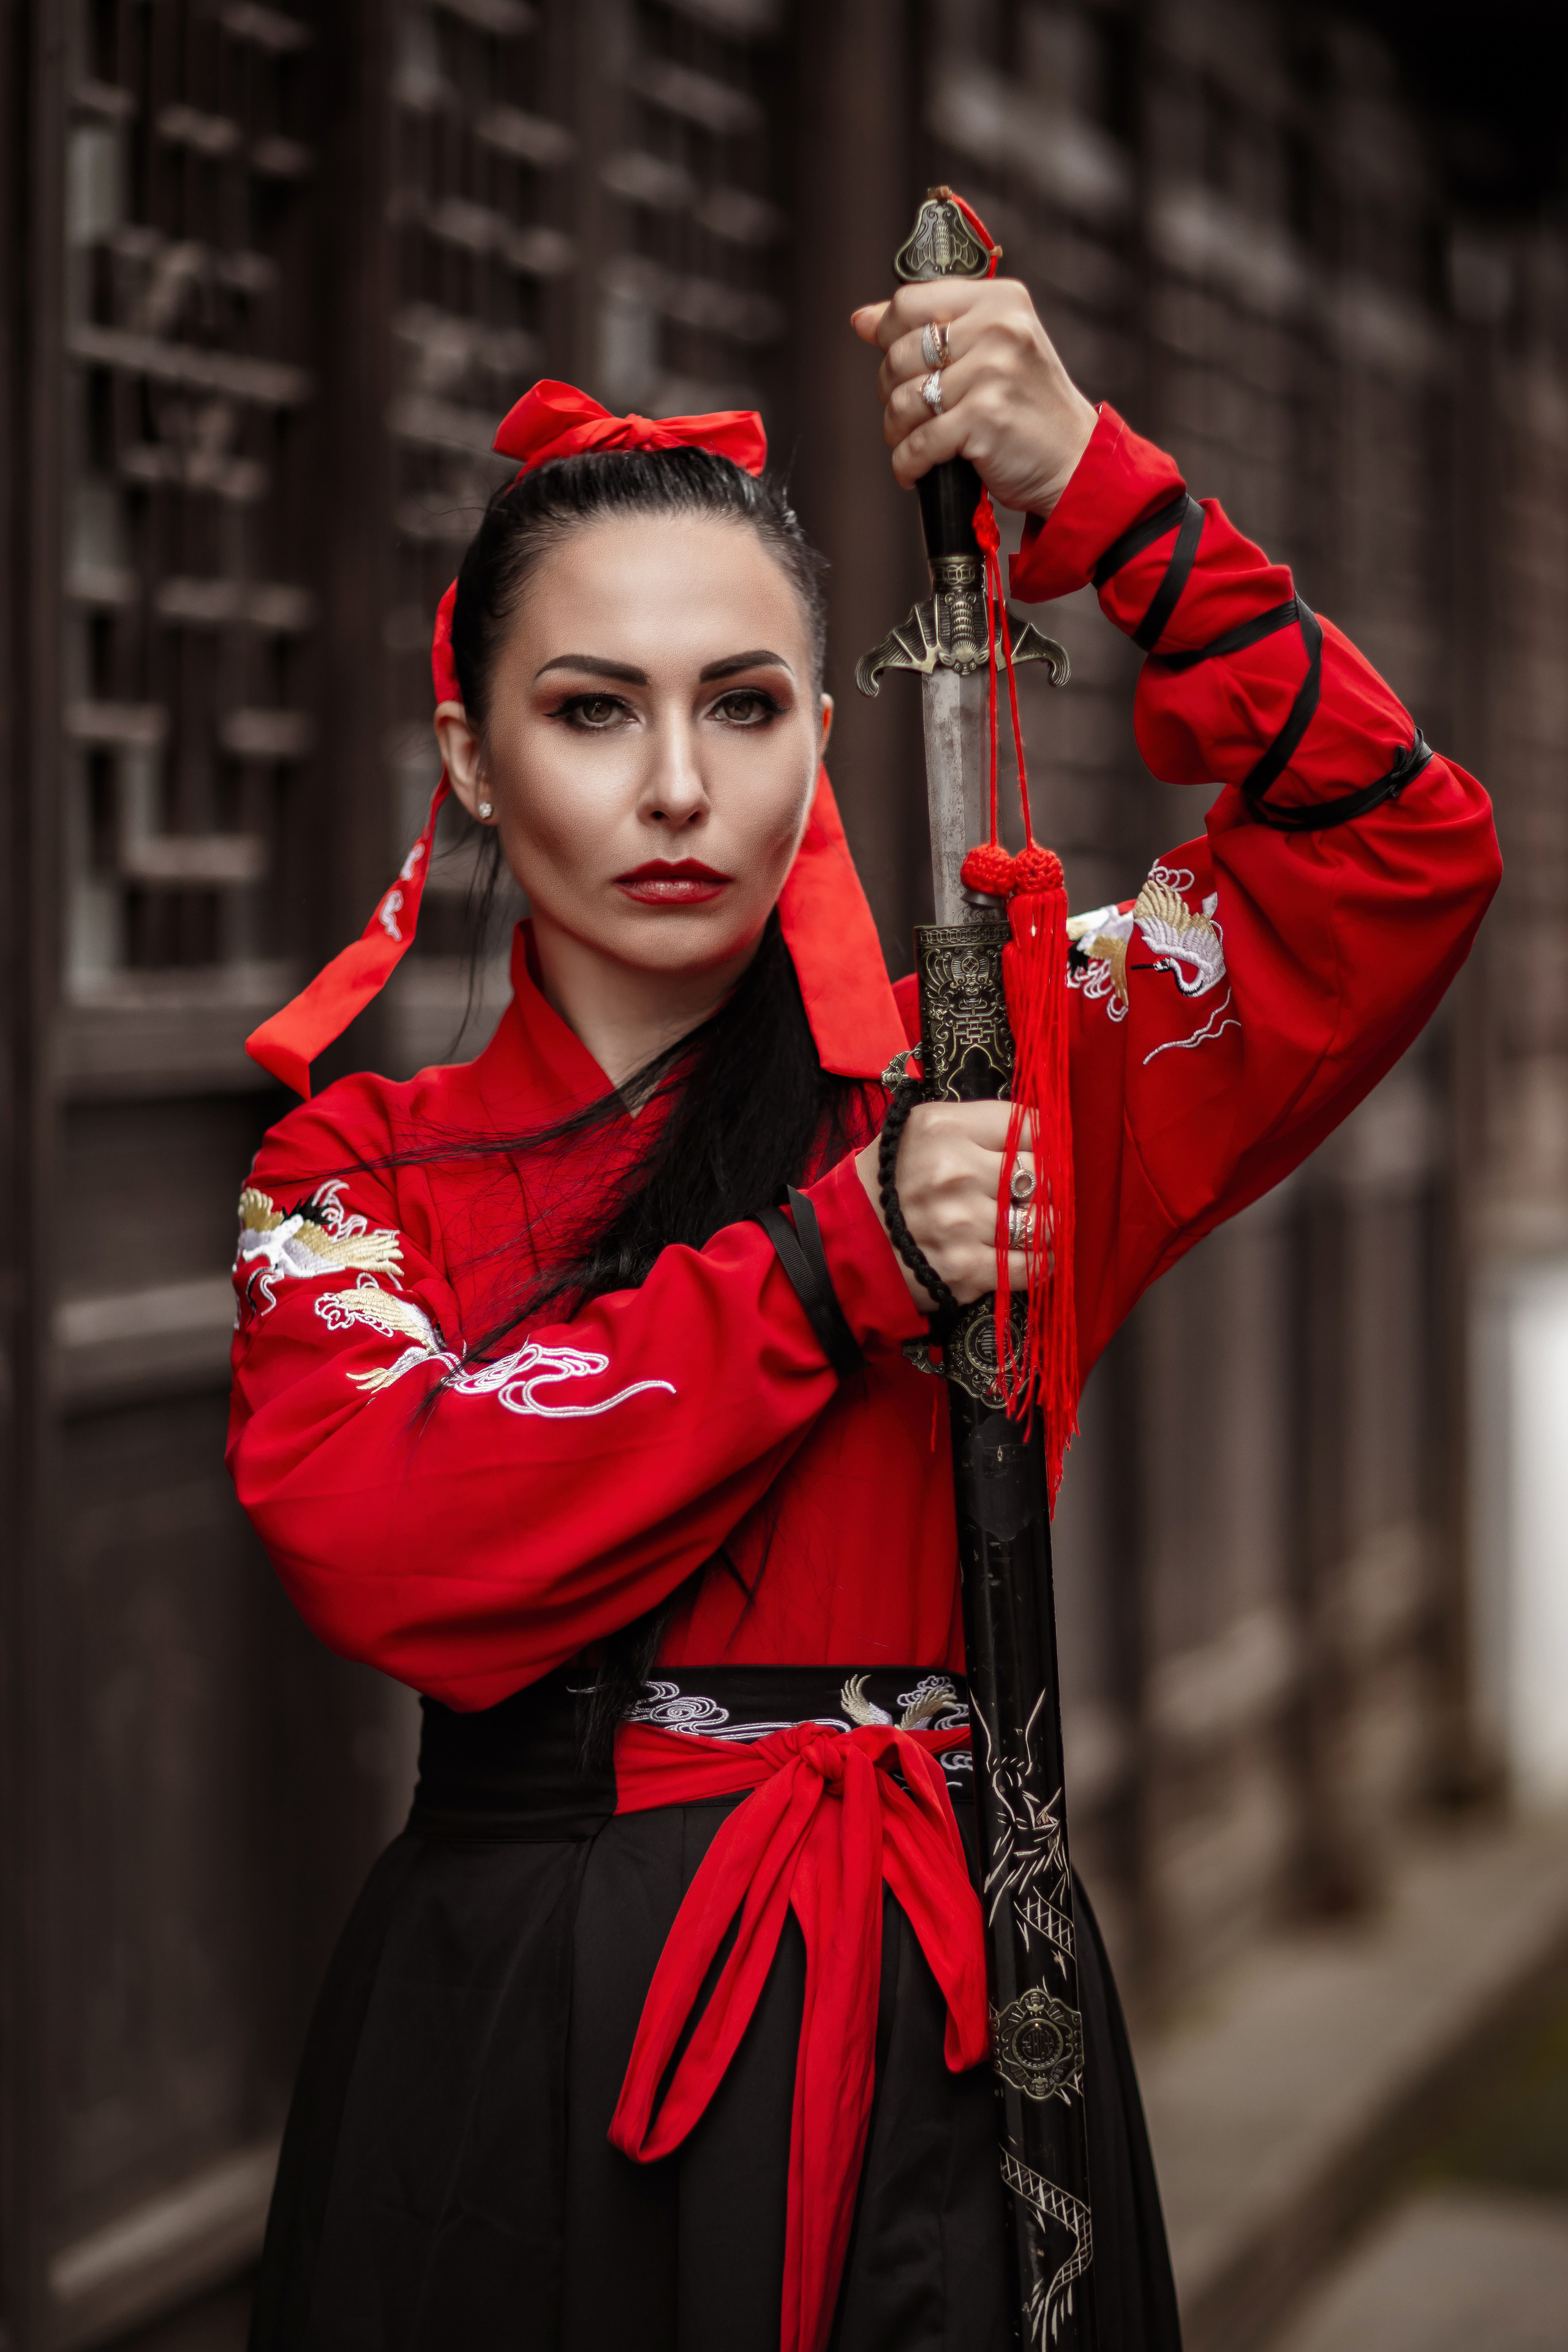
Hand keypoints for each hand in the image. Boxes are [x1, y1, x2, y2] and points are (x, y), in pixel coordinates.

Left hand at [850, 278, 1097, 513]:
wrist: (1074, 460)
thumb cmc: (1028, 407)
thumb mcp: (991, 350)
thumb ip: (931, 327)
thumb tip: (862, 319)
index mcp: (999, 301)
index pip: (910, 303)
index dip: (888, 336)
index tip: (895, 363)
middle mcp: (998, 328)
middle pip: (900, 354)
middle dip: (891, 391)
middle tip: (909, 413)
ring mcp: (993, 372)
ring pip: (904, 400)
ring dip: (898, 431)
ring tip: (914, 442)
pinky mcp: (985, 418)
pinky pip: (918, 443)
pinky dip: (907, 464)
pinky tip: (915, 470)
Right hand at [856, 1100, 1036, 1309]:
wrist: (848, 1242)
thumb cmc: (893, 1182)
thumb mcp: (923, 1131)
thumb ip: (979, 1126)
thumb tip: (1043, 1132)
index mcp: (945, 1128)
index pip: (1031, 1125)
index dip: (1046, 1141)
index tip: (1044, 1153)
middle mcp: (954, 1172)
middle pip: (1046, 1173)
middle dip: (1052, 1185)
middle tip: (1043, 1192)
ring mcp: (961, 1223)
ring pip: (1047, 1222)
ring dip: (1049, 1225)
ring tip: (1037, 1223)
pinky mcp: (966, 1269)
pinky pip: (1032, 1266)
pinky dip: (1041, 1263)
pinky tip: (1031, 1254)